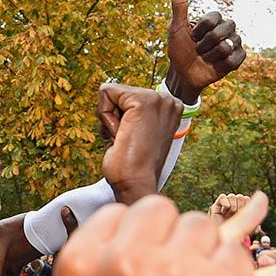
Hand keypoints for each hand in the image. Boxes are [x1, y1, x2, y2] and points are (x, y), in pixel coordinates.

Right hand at [55, 196, 264, 275]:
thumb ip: (102, 266)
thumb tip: (126, 216)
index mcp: (77, 266)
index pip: (119, 215)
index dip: (138, 247)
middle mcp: (120, 261)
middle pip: (162, 211)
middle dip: (173, 245)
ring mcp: (175, 270)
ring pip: (203, 227)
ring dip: (206, 261)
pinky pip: (236, 255)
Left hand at [98, 83, 182, 200]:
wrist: (136, 183)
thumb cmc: (132, 166)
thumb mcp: (135, 133)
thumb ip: (128, 113)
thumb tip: (108, 92)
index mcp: (169, 108)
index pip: (128, 98)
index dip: (121, 120)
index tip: (134, 141)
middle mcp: (168, 100)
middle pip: (118, 93)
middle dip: (113, 118)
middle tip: (128, 142)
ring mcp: (158, 98)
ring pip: (111, 93)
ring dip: (110, 119)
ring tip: (126, 139)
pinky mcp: (142, 100)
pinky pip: (106, 93)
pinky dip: (105, 117)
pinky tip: (121, 135)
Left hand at [165, 0, 245, 101]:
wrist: (183, 73)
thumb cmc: (179, 49)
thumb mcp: (176, 27)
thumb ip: (179, 5)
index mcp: (214, 20)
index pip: (212, 18)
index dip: (199, 30)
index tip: (192, 37)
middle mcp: (226, 29)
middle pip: (222, 31)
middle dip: (205, 43)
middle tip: (198, 49)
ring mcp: (233, 43)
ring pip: (227, 46)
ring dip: (210, 56)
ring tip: (205, 58)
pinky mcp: (237, 59)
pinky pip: (234, 59)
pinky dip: (221, 65)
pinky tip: (215, 65)